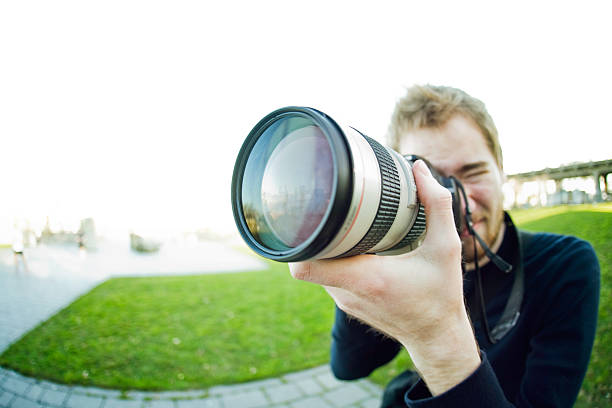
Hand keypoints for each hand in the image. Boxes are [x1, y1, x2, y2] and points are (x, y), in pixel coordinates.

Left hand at [289, 160, 479, 394]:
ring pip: (319, 267)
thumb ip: (437, 204)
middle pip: (309, 259)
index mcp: (365, 278)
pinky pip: (329, 278)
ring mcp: (344, 301)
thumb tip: (420, 168)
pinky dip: (337, 262)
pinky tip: (356, 249)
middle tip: (331, 213)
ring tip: (347, 230)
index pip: (305, 267)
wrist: (437, 336)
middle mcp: (347, 292)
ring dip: (328, 248)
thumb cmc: (441, 293)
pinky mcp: (347, 304)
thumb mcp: (447, 247)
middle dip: (316, 235)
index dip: (298, 242)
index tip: (309, 217)